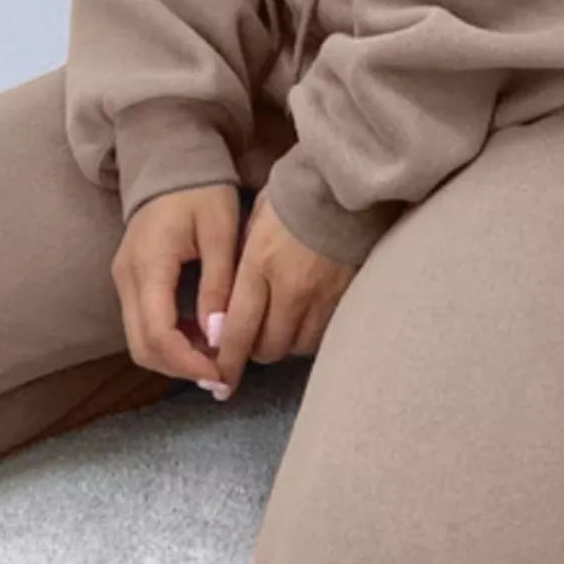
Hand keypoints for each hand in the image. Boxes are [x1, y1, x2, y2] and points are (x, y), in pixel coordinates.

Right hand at [111, 182, 240, 394]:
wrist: (171, 159)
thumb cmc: (201, 189)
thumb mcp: (220, 231)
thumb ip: (219, 283)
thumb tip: (218, 335)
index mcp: (150, 263)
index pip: (158, 334)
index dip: (189, 363)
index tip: (222, 374)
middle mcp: (127, 276)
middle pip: (143, 346)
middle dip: (181, 368)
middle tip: (221, 377)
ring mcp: (124, 277)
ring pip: (139, 339)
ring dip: (175, 356)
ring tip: (216, 359)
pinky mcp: (130, 278)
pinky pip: (143, 321)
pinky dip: (169, 339)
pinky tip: (201, 336)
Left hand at [214, 190, 356, 398]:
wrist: (343, 182)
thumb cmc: (292, 194)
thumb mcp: (254, 221)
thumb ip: (242, 263)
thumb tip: (231, 300)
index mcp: (259, 265)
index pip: (237, 330)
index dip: (225, 362)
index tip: (218, 381)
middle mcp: (289, 288)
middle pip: (267, 348)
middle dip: (254, 351)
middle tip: (250, 340)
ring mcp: (322, 295)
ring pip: (296, 346)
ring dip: (284, 343)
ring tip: (280, 326)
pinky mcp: (346, 295)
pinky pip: (324, 333)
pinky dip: (309, 333)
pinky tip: (305, 318)